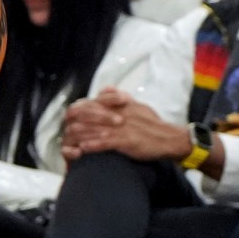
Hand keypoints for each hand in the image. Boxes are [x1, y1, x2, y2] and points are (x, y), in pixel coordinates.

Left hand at [61, 88, 191, 162]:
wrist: (171, 139)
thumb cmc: (154, 125)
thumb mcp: (137, 106)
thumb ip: (119, 98)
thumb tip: (105, 88)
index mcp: (121, 104)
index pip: (94, 102)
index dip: (80, 109)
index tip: (71, 116)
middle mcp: (120, 113)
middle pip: (90, 114)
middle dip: (75, 122)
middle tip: (66, 130)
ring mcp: (123, 127)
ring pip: (95, 128)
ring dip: (80, 135)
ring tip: (70, 141)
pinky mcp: (127, 141)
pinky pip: (106, 142)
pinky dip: (93, 145)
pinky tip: (84, 148)